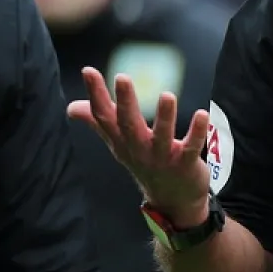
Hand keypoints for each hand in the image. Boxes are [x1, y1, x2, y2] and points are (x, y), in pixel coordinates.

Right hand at [67, 66, 211, 217]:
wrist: (172, 201)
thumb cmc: (144, 163)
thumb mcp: (119, 144)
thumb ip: (98, 122)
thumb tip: (71, 107)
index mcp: (122, 141)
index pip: (104, 117)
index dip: (96, 94)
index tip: (88, 70)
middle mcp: (139, 149)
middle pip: (129, 125)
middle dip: (126, 102)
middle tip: (122, 78)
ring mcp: (162, 158)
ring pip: (162, 136)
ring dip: (165, 117)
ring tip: (167, 95)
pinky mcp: (185, 164)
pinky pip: (191, 148)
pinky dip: (196, 132)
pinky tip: (202, 115)